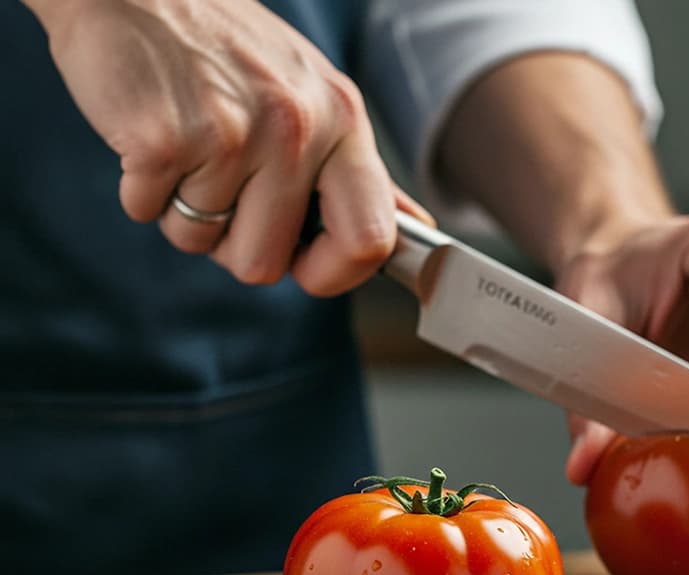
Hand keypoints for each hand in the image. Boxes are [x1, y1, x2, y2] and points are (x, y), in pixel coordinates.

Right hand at [26, 0, 430, 295]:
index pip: (370, 240)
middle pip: (265, 262)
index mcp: (342, 120)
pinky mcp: (163, 138)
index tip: (306, 268)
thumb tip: (414, 229)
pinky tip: (151, 135)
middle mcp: (296, 128)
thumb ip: (358, 173)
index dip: (334, 274)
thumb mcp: (312, 96)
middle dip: (231, 242)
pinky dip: (139, 188)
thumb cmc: (226, 50)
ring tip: (185, 145)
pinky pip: (147, 213)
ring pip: (200, 241)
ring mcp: (231, 133)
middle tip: (219, 183)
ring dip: (181, 209)